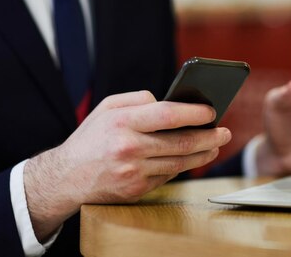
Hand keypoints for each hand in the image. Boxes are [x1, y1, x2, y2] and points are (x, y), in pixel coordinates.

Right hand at [24, 90, 231, 239]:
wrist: (66, 178)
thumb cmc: (90, 138)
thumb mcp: (107, 108)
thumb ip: (137, 99)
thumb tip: (168, 101)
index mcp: (122, 122)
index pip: (168, 115)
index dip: (194, 113)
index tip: (211, 111)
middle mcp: (129, 148)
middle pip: (181, 143)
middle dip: (208, 137)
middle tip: (224, 132)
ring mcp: (133, 172)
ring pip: (179, 163)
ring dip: (202, 154)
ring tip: (215, 146)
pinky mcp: (136, 190)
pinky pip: (167, 177)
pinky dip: (181, 167)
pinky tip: (190, 159)